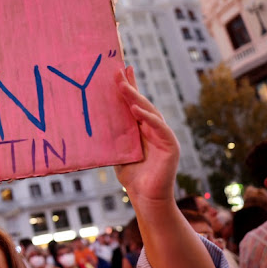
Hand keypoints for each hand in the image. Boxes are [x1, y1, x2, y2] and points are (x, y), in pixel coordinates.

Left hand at [114, 67, 179, 203]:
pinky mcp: (171, 146)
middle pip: (142, 103)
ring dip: (136, 98)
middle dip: (131, 87)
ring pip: (150, 112)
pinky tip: (137, 110)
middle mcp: (154, 129)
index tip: (121, 69)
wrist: (146, 198)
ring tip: (123, 87)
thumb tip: (96, 121)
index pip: (135, 104)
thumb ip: (114, 136)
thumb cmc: (133, 176)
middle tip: (119, 71)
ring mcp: (163, 136)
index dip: (130, 86)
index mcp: (142, 129)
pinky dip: (148, 118)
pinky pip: (159, 128)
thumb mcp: (118, 151)